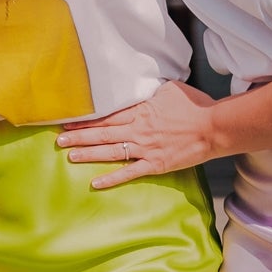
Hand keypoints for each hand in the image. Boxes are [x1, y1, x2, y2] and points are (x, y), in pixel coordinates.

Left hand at [57, 80, 219, 187]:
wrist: (213, 127)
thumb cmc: (195, 105)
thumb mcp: (169, 89)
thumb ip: (149, 92)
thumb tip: (138, 88)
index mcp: (140, 111)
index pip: (107, 116)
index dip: (86, 120)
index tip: (68, 122)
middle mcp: (138, 130)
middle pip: (103, 133)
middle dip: (79, 136)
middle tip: (59, 139)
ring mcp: (146, 148)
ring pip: (111, 151)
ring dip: (89, 154)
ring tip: (70, 155)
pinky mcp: (155, 164)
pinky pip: (129, 173)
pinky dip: (112, 178)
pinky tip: (95, 182)